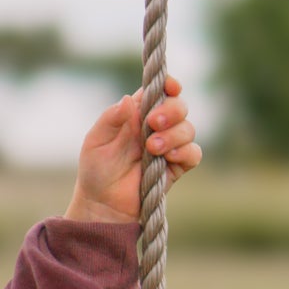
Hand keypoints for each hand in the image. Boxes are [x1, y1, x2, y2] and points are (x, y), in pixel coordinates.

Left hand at [65, 77, 201, 224]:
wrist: (102, 204)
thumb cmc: (96, 170)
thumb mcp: (95, 141)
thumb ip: (111, 119)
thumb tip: (128, 99)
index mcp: (137, 114)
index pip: (159, 91)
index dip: (168, 85)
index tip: (170, 87)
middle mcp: (156, 127)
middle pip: (179, 106)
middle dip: (171, 111)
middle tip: (153, 123)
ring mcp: (169, 146)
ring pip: (188, 129)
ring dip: (173, 134)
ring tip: (151, 148)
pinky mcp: (176, 166)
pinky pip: (193, 153)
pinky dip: (185, 152)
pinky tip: (168, 157)